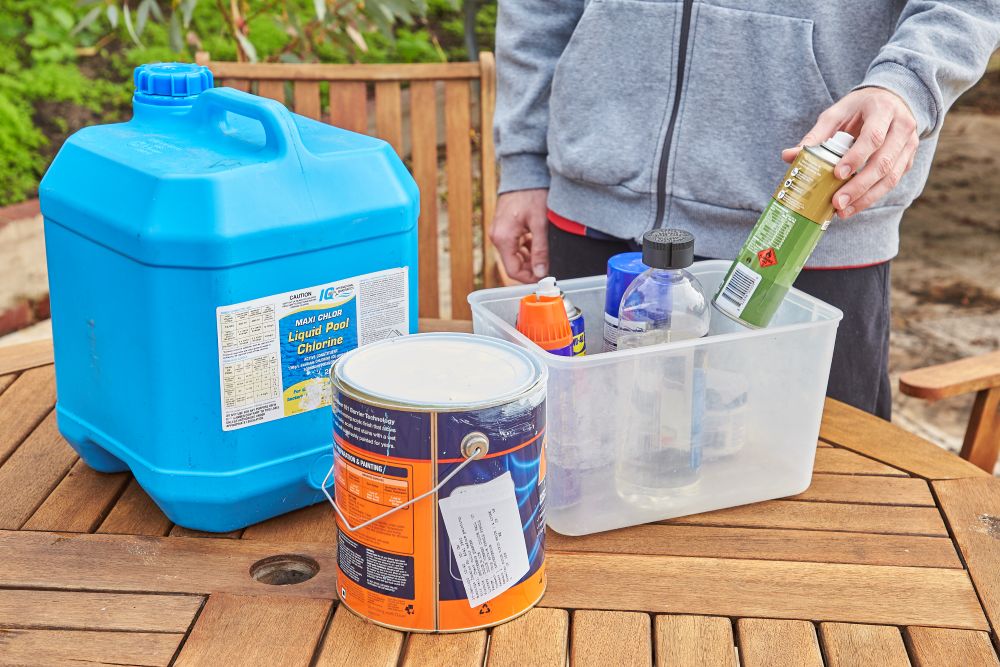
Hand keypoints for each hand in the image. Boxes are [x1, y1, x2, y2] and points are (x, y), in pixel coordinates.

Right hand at [489, 189, 549, 282]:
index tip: (544, 278)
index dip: (529, 278)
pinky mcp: (503, 227)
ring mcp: (499, 232)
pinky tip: (537, 241)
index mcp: (503, 238)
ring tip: (545, 252)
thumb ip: (540, 250)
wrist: (523, 172)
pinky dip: (525, 247)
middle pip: (513, 264)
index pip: (513, 270)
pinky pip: (513, 245)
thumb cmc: (531, 194)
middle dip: (530, 268)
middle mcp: (497, 237)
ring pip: (514, 255)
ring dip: (529, 257)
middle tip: (548, 266)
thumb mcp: (540, 223)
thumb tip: (541, 273)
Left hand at [782, 87, 918, 218]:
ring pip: (891, 177)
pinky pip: (893, 181)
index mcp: (883, 110)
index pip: (873, 137)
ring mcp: (909, 145)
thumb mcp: (836, 114)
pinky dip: (873, 196)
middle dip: (859, 186)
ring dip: (867, 198)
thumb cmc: (859, 108)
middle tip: (837, 203)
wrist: (891, 100)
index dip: (856, 157)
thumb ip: (815, 135)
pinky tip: (854, 205)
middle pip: (883, 162)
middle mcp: (902, 127)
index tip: (837, 174)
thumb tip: (788, 156)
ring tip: (843, 211)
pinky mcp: (908, 159)